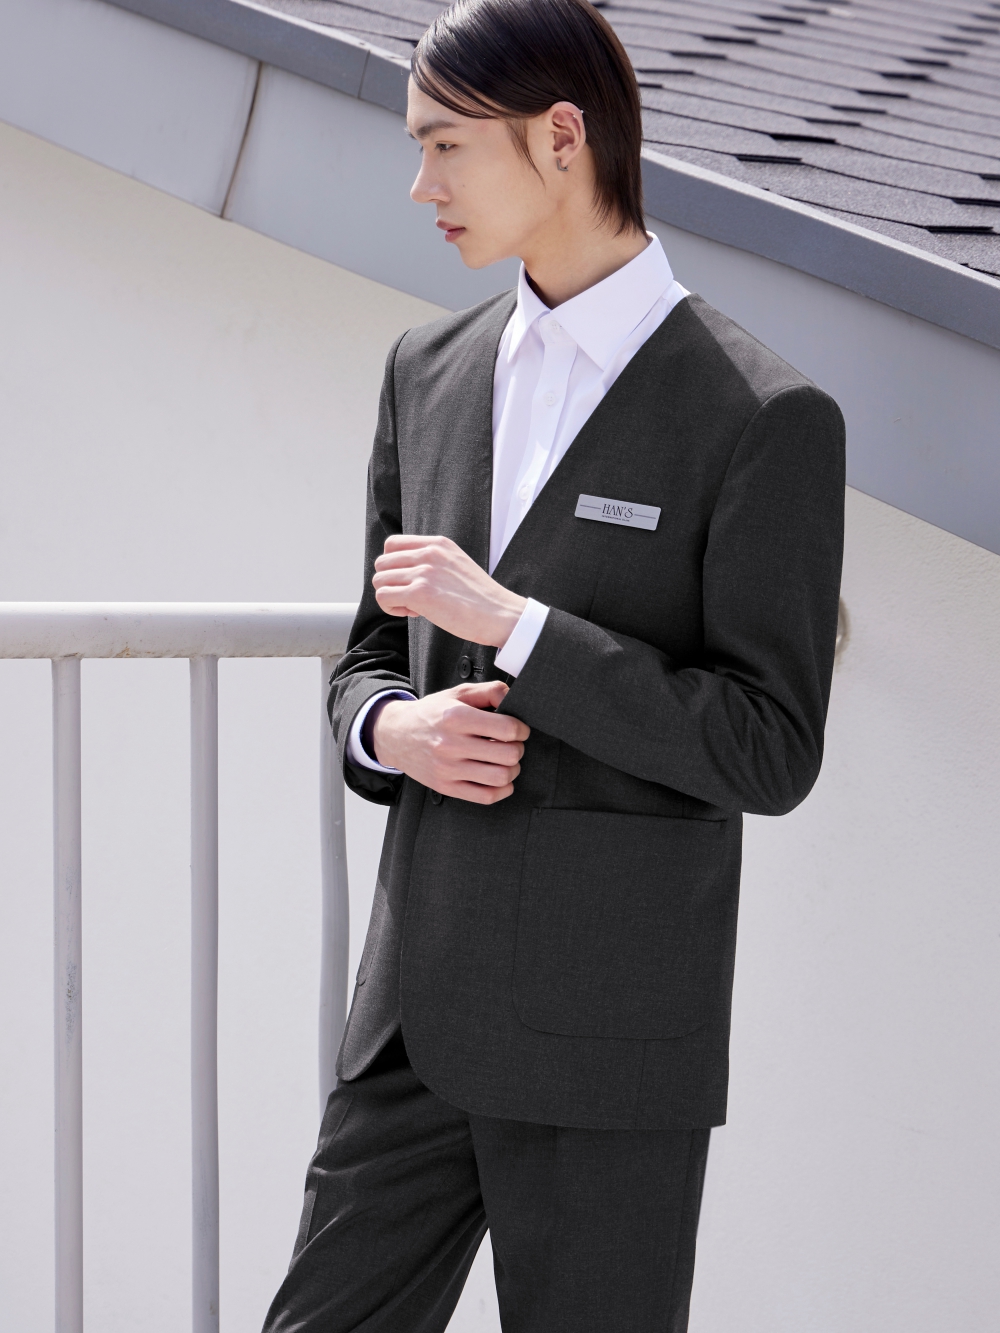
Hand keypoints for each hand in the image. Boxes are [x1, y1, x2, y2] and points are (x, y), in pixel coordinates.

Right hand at [371, 680, 529, 803]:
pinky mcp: (446, 787)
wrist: (396, 735)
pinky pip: (486, 796)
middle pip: (508, 755)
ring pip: (501, 777)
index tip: (518, 730)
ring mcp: (448, 769)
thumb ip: (490, 691)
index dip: (521, 729)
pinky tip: (499, 778)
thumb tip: (514, 699)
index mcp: (456, 717)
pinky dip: (502, 789)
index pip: (507, 729)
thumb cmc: (431, 713)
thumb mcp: (458, 693)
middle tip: (512, 744)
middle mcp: (451, 744)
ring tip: (505, 761)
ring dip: (512, 769)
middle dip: (518, 748)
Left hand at [372, 534, 526, 647]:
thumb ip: (433, 561)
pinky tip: (413, 613)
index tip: (409, 581)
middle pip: (382, 563)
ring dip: (391, 597)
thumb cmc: (480, 598)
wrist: (500, 614)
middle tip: (410, 597)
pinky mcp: (420, 594)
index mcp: (438, 544)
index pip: (393, 544)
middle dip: (391, 583)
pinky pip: (383, 597)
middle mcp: (429, 553)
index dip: (394, 566)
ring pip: (379, 580)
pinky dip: (392, 608)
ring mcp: (424, 572)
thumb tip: (406, 572)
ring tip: (413, 606)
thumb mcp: (457, 564)